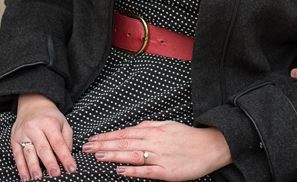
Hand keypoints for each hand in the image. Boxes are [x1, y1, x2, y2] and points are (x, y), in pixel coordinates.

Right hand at [11, 93, 75, 179]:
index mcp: (49, 123)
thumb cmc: (50, 116)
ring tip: (38, 178)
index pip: (58, 142)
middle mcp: (34, 127)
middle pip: (43, 148)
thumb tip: (67, 157)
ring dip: (33, 167)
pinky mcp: (14, 139)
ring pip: (28, 153)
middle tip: (55, 175)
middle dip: (49, 163)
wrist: (32, 104)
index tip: (71, 168)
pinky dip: (21, 168)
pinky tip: (25, 177)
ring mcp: (22, 134)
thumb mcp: (63, 122)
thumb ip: (66, 140)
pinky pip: (17, 155)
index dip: (65, 156)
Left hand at [83, 121, 231, 179]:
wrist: (210, 147)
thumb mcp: (167, 125)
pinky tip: (120, 170)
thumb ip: (148, 126)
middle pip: (124, 143)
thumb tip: (132, 128)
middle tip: (87, 148)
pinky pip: (146, 171)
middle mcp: (154, 142)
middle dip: (103, 145)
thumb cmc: (188, 137)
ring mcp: (160, 157)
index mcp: (152, 131)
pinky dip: (132, 171)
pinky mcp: (167, 171)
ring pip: (132, 155)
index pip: (124, 133)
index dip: (106, 136)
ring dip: (113, 155)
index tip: (92, 139)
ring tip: (98, 156)